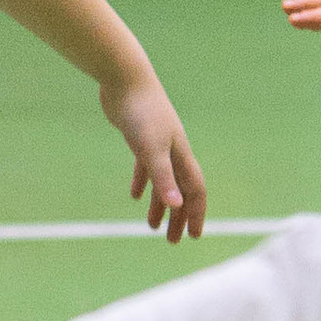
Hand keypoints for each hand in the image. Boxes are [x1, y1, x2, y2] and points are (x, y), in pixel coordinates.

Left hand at [101, 72, 206, 241]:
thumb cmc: (141, 113)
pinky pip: (145, 166)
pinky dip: (142, 182)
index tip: (193, 236)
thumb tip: (177, 206)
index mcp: (180, 156)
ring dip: (159, 204)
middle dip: (177, 216)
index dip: (196, 214)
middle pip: (179, 190)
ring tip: (152, 226)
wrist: (124, 79)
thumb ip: (163, 178)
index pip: (194, 191)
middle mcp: (173, 151)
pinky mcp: (139, 138)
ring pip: (162, 181)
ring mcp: (156, 144)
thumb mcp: (151, 150)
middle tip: (171, 241)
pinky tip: (135, 196)